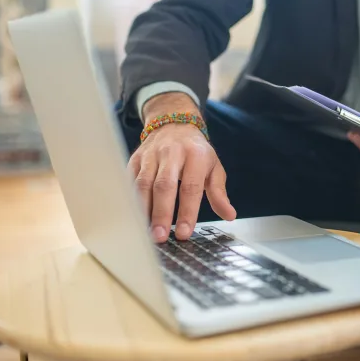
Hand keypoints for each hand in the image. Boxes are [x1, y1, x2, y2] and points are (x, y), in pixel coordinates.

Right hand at [129, 100, 235, 242]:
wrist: (174, 124)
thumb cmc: (196, 152)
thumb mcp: (214, 168)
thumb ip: (219, 193)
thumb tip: (229, 215)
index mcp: (195, 155)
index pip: (191, 187)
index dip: (187, 211)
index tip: (184, 233)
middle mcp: (171, 153)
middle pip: (164, 185)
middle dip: (161, 213)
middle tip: (160, 237)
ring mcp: (151, 155)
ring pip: (143, 184)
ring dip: (143, 210)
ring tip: (145, 233)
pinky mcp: (135, 159)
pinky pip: (129, 181)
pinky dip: (130, 200)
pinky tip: (132, 218)